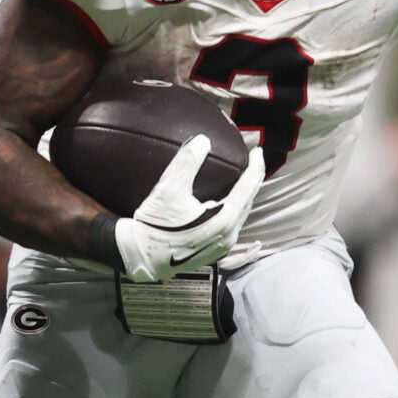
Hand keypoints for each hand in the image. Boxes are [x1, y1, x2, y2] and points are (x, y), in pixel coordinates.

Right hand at [111, 135, 266, 283]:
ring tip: (240, 181)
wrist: (140, 257)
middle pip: (248, 201)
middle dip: (251, 180)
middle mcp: (228, 234)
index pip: (249, 186)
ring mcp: (222, 246)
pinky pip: (231, 226)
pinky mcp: (214, 252)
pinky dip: (233, 210)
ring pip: (241, 215)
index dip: (256, 165)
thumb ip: (187, 161)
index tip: (257, 151)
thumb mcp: (169, 188)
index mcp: (224, 219)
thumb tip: (203, 141)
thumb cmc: (154, 226)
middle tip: (251, 162)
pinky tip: (224, 204)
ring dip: (242, 196)